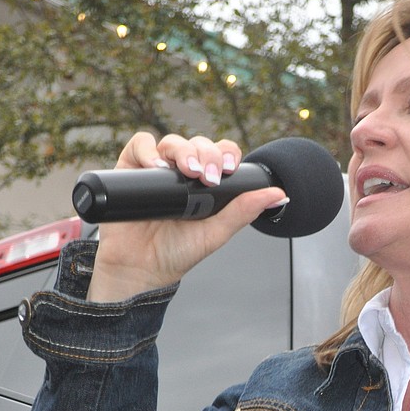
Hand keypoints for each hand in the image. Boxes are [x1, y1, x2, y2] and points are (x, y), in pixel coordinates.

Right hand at [88, 132, 287, 300]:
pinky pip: (140, 144)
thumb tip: (278, 195)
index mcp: (205, 186)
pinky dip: (149, 150)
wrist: (139, 268)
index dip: (226, 154)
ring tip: (186, 171)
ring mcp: (156, 170)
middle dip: (206, 154)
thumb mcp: (215, 233)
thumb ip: (243, 212)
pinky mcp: (130, 169)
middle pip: (198, 145)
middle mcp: (182, 174)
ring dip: (183, 150)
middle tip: (207, 176)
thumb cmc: (176, 254)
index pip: (220, 155)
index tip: (228, 169)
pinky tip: (157, 166)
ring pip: (172, 142)